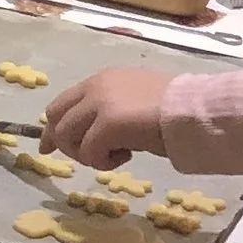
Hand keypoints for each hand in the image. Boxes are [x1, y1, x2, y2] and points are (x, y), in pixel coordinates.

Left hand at [40, 68, 177, 168]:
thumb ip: (110, 110)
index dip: (53, 127)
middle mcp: (96, 87)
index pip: (63, 103)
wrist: (193, 112)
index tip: (48, 147)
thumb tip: (93, 133)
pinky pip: (88, 152)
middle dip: (63, 143)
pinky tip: (126, 157)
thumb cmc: (174, 111)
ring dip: (86, 154)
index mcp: (103, 79)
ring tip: (115, 156)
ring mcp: (99, 104)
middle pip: (56, 118)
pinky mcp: (106, 124)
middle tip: (84, 159)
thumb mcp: (135, 102)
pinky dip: (103, 162)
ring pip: (66, 136)